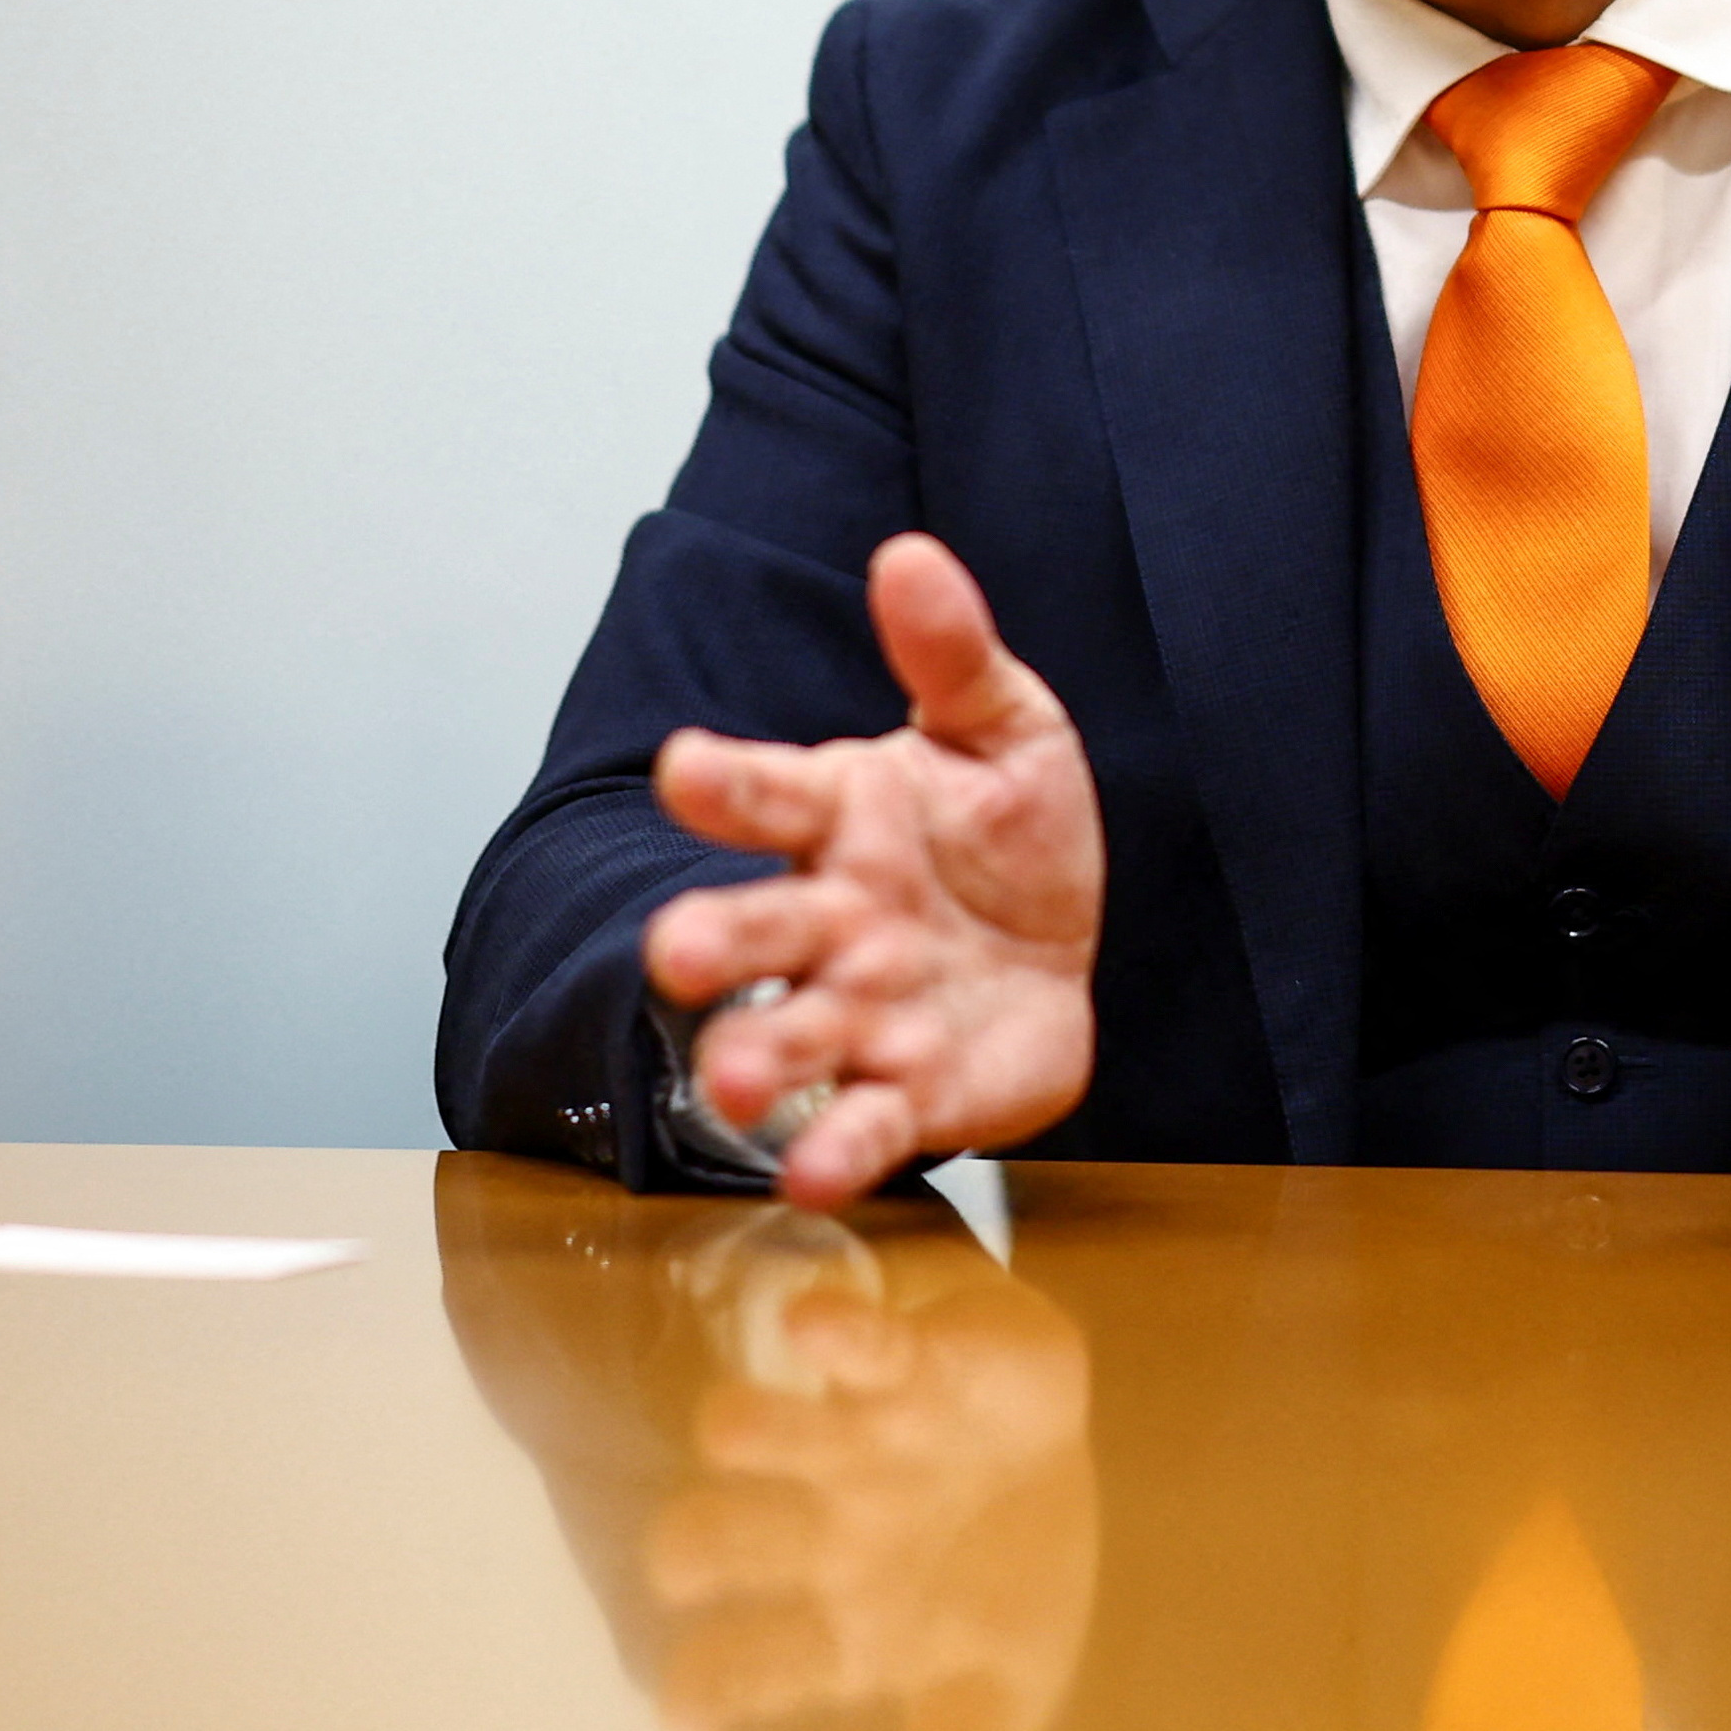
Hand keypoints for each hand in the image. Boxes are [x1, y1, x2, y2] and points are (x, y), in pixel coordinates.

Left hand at [641, 1222, 1099, 1730]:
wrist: (1050, 1447)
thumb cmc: (1002, 1583)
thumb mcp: (996, 1692)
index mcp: (833, 1626)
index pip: (743, 1665)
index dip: (704, 1690)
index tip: (678, 1722)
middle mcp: (814, 1533)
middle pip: (718, 1541)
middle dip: (697, 1547)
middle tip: (690, 1562)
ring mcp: (849, 1442)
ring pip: (763, 1431)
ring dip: (748, 1430)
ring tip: (737, 1434)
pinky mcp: (906, 1359)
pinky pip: (862, 1343)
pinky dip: (841, 1334)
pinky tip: (821, 1331)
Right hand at [646, 533, 1101, 1204]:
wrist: (1055, 955)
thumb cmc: (1002, 835)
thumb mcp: (1002, 728)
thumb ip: (952, 654)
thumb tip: (910, 554)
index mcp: (841, 818)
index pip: (771, 791)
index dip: (728, 782)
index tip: (686, 766)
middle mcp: (831, 920)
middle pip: (759, 928)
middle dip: (714, 939)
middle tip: (676, 950)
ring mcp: (861, 1013)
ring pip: (794, 1034)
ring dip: (757, 1057)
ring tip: (736, 1079)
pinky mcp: (909, 1093)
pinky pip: (867, 1125)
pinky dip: (836, 1151)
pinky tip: (808, 1176)